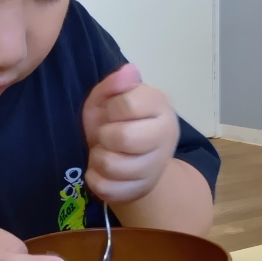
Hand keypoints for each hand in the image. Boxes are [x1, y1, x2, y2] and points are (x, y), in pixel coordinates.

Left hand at [82, 63, 178, 204]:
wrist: (133, 158)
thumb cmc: (119, 121)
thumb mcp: (109, 98)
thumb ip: (114, 84)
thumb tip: (128, 70)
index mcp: (160, 105)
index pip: (126, 104)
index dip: (111, 109)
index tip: (113, 112)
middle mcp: (166, 135)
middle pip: (123, 138)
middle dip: (105, 135)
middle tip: (107, 135)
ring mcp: (156, 166)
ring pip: (111, 166)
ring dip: (98, 158)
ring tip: (105, 152)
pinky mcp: (141, 190)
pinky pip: (106, 188)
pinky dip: (95, 178)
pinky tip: (102, 171)